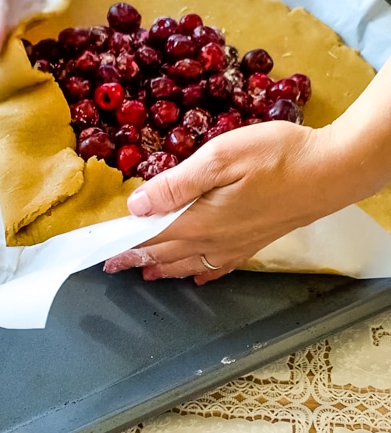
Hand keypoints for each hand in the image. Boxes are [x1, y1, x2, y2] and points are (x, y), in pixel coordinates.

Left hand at [105, 121, 345, 284]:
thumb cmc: (277, 157)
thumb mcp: (221, 157)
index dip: (124, 243)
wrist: (330, 171)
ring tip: (145, 271)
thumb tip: (137, 205)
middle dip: (137, 258)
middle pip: (167, 253)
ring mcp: (237, 245)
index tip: (102, 253)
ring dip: (164, 267)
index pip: (151, 236)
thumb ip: (176, 183)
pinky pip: (219, 266)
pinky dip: (200, 273)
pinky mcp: (255, 242)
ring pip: (190, 264)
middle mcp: (215, 240)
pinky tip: (198, 275)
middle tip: (114, 265)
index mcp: (201, 219)